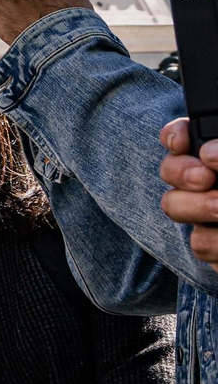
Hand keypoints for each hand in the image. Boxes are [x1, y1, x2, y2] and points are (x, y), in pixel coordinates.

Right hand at [160, 118, 217, 271]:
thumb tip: (212, 153)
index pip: (184, 136)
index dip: (176, 136)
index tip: (183, 141)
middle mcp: (213, 181)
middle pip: (170, 169)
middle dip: (180, 171)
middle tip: (206, 177)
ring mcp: (211, 214)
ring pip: (175, 206)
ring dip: (198, 206)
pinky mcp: (217, 247)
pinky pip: (201, 243)